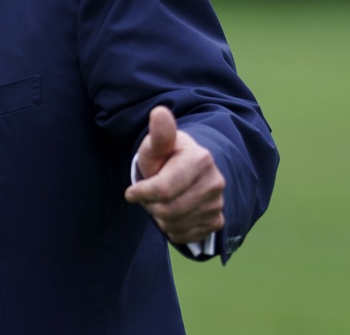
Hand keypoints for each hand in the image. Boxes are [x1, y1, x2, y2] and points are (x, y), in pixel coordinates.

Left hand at [125, 105, 225, 244]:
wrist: (189, 171)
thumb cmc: (166, 157)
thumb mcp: (157, 145)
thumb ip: (159, 134)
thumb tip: (159, 112)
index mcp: (200, 160)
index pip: (163, 190)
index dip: (141, 193)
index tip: (131, 192)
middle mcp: (215, 183)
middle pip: (168, 210)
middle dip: (150, 205)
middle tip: (148, 195)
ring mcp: (218, 204)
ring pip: (174, 225)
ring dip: (159, 217)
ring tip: (161, 201)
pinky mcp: (216, 222)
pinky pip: (184, 236)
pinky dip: (171, 228)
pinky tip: (172, 212)